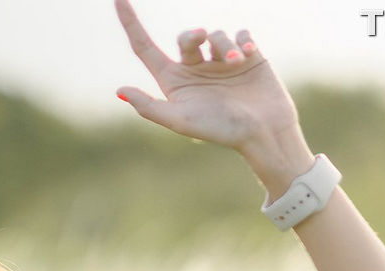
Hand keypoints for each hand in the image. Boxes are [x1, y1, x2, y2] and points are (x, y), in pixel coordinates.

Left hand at [114, 0, 312, 190]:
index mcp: (175, 83)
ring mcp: (220, 62)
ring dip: (224, 46)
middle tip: (201, 39)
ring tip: (235, 64)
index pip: (145, 48)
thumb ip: (150, 107)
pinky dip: (243, 40)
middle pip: (185, 37)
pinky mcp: (246, 56)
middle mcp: (195, 69)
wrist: (264, 133)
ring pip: (216, 34)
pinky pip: (240, 33)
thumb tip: (120, 90)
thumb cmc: (222, 131)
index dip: (130, 23)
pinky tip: (249, 55)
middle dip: (192, 34)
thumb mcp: (182, 122)